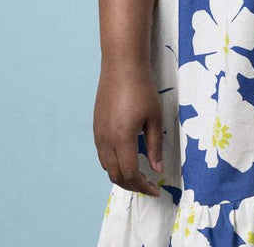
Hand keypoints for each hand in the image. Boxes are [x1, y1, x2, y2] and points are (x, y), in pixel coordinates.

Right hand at [93, 57, 164, 197]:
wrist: (121, 66)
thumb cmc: (142, 89)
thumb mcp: (154, 117)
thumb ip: (155, 146)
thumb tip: (157, 169)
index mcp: (121, 139)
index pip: (130, 174)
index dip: (143, 185)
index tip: (155, 189)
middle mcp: (105, 140)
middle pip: (115, 175)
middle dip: (132, 185)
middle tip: (148, 186)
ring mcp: (98, 134)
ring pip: (106, 166)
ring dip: (121, 175)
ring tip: (138, 175)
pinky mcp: (96, 126)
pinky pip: (102, 154)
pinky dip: (113, 163)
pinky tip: (126, 157)